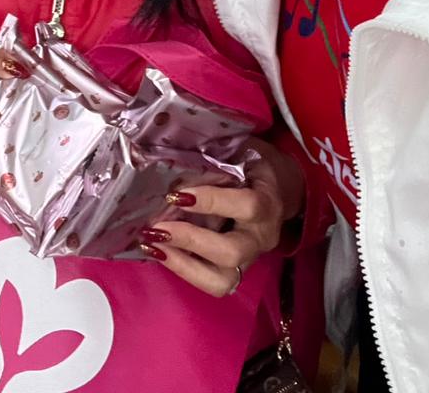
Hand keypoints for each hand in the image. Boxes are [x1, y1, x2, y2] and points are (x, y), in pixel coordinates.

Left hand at [138, 136, 304, 297]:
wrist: (276, 189)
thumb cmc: (252, 165)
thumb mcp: (242, 151)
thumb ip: (217, 153)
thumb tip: (174, 145)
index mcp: (268, 202)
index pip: (246, 206)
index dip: (211, 201)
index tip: (177, 194)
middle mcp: (261, 237)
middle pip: (232, 252)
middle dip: (190, 240)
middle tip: (156, 227)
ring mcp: (249, 259)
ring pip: (222, 280)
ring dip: (182, 263)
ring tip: (152, 244)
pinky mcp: (235, 272)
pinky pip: (211, 283)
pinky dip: (182, 269)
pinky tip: (157, 252)